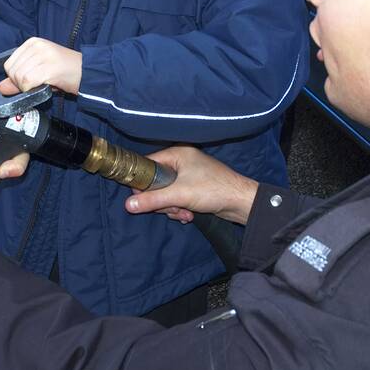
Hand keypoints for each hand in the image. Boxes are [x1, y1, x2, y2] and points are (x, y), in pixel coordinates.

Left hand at [0, 37, 81, 95]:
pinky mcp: (49, 66)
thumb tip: (1, 87)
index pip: (9, 63)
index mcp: (33, 43)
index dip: (15, 78)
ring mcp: (43, 54)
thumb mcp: (39, 72)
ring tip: (42, 85)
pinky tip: (43, 87)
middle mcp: (37, 45)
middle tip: (37, 85)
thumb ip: (19, 79)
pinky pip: (28, 82)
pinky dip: (32, 89)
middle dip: (20, 84)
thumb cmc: (65, 72)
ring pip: (19, 77)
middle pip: (13, 71)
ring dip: (28, 88)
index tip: (28, 82)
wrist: (88, 72)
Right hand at [125, 147, 258, 225]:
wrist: (241, 203)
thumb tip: (128, 204)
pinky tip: (189, 215)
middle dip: (162, 200)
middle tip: (172, 208)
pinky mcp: (194, 188)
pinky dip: (180, 208)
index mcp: (177, 153)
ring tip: (184, 213)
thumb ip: (152, 200)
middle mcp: (182, 161)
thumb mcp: (179, 195)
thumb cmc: (213, 190)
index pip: (148, 164)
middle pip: (156, 182)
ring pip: (167, 193)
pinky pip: (177, 198)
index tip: (141, 198)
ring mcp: (189, 175)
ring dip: (172, 207)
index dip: (142, 182)